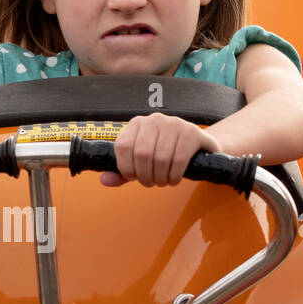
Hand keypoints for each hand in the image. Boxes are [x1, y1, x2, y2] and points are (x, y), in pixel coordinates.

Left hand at [101, 114, 221, 187]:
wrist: (198, 147)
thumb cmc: (165, 154)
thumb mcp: (142, 161)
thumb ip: (123, 171)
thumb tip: (104, 181)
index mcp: (136, 124)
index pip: (122, 146)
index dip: (126, 167)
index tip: (133, 177)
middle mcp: (154, 120)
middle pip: (141, 154)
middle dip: (145, 176)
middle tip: (150, 183)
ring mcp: (174, 124)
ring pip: (160, 157)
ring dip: (160, 177)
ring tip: (163, 182)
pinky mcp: (192, 133)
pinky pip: (179, 159)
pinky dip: (174, 175)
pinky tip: (174, 179)